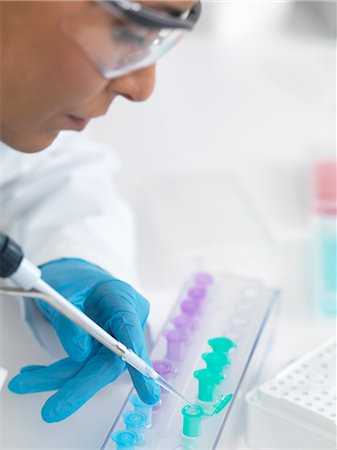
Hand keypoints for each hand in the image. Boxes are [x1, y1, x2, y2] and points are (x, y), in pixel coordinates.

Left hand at [9, 258, 159, 421]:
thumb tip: (78, 354)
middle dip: (80, 386)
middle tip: (54, 408)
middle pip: (110, 360)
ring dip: (58, 378)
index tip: (147, 393)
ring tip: (25, 382)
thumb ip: (70, 321)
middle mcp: (124, 319)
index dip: (138, 365)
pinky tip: (34, 374)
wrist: (71, 275)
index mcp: (122, 299)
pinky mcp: (100, 344)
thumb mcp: (63, 292)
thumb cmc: (71, 277)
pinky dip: (57, 371)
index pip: (131, 332)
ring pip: (91, 366)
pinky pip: (82, 363)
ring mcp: (113, 334)